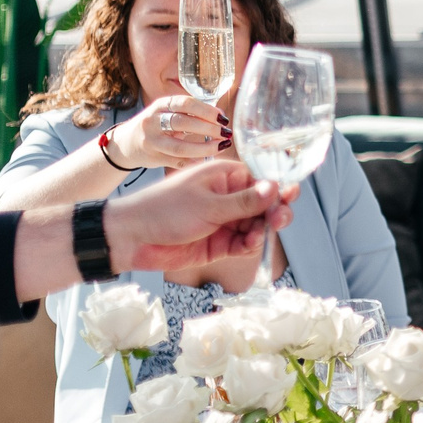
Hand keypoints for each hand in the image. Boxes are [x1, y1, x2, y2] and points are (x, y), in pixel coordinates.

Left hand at [110, 160, 296, 287]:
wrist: (132, 238)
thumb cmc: (164, 209)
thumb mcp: (208, 204)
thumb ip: (244, 201)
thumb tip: (276, 187)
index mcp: (225, 177)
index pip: (261, 180)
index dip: (277, 189)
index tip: (291, 196)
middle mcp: (228, 198)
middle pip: (263, 205)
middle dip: (275, 211)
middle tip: (281, 219)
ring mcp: (224, 222)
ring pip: (256, 226)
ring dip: (263, 230)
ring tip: (261, 234)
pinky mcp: (219, 244)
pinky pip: (243, 244)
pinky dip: (250, 245)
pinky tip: (250, 244)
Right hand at [111, 93, 230, 169]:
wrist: (126, 143)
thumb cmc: (156, 125)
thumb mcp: (167, 112)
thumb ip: (190, 113)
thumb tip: (220, 117)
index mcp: (160, 106)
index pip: (185, 103)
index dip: (206, 110)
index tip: (222, 118)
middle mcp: (153, 122)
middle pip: (183, 123)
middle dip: (209, 128)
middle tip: (226, 133)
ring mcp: (151, 142)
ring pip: (180, 147)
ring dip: (205, 148)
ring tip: (222, 146)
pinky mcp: (153, 158)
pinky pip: (178, 162)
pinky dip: (195, 162)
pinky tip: (209, 159)